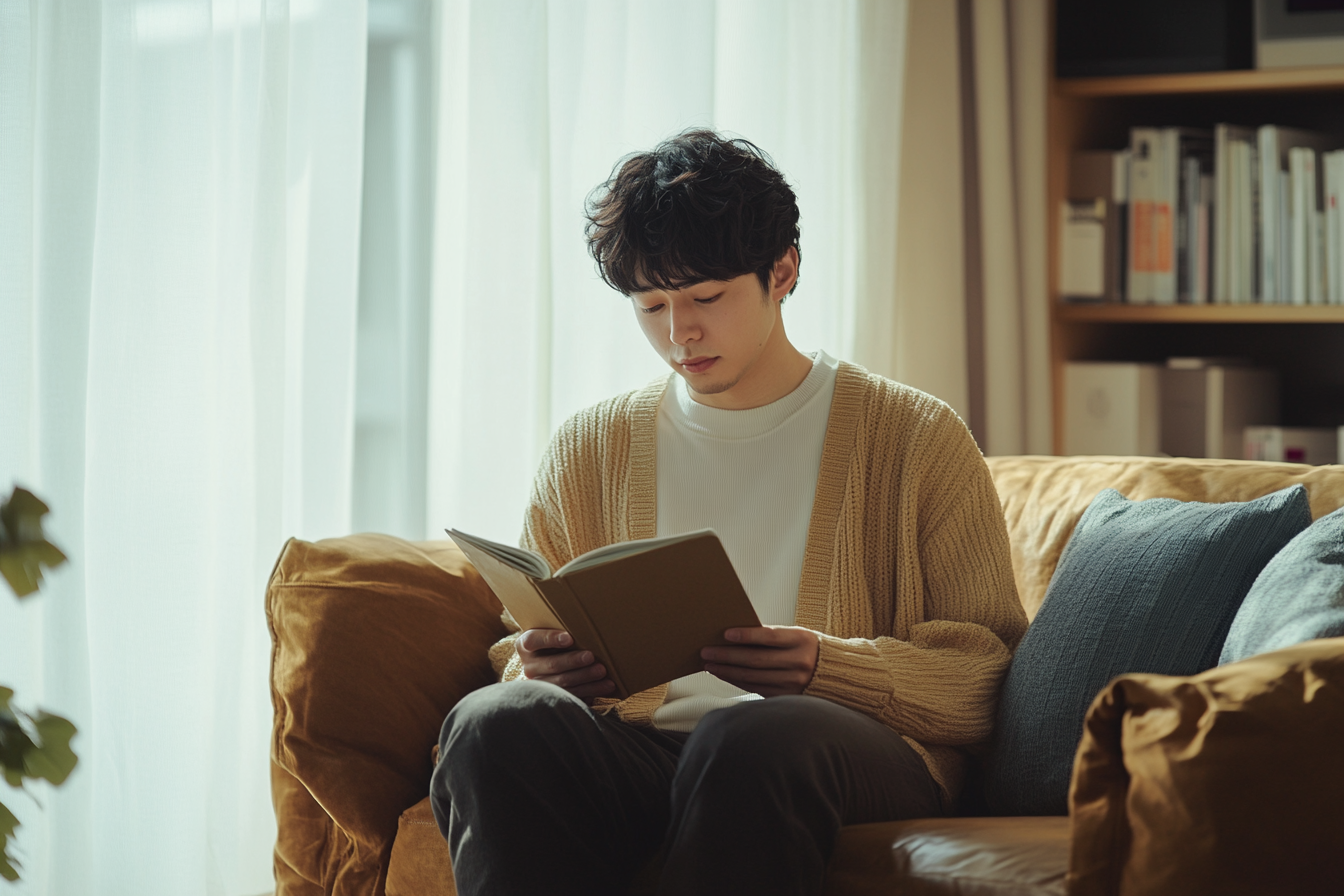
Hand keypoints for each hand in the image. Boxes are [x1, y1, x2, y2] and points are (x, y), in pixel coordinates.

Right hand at [517, 628, 615, 699]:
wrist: (549, 660)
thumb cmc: (556, 640)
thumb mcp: (551, 630)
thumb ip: (561, 626)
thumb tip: (590, 619)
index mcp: (526, 645)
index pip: (533, 641)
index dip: (550, 639)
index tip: (569, 638)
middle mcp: (529, 666)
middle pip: (551, 664)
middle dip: (573, 661)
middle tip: (591, 656)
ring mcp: (540, 684)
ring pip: (563, 683)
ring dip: (585, 677)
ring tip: (603, 671)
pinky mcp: (553, 697)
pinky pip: (572, 695)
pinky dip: (591, 690)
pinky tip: (606, 686)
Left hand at [700, 625, 819, 696]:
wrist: (834, 673)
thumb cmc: (807, 648)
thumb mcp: (796, 635)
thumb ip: (771, 636)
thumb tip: (734, 636)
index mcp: (801, 640)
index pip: (769, 637)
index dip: (746, 635)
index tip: (725, 634)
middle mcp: (799, 663)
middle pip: (756, 660)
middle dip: (727, 656)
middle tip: (706, 652)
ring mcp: (793, 683)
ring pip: (752, 677)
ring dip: (727, 671)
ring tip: (710, 665)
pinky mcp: (787, 697)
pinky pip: (756, 688)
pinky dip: (737, 681)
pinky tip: (725, 675)